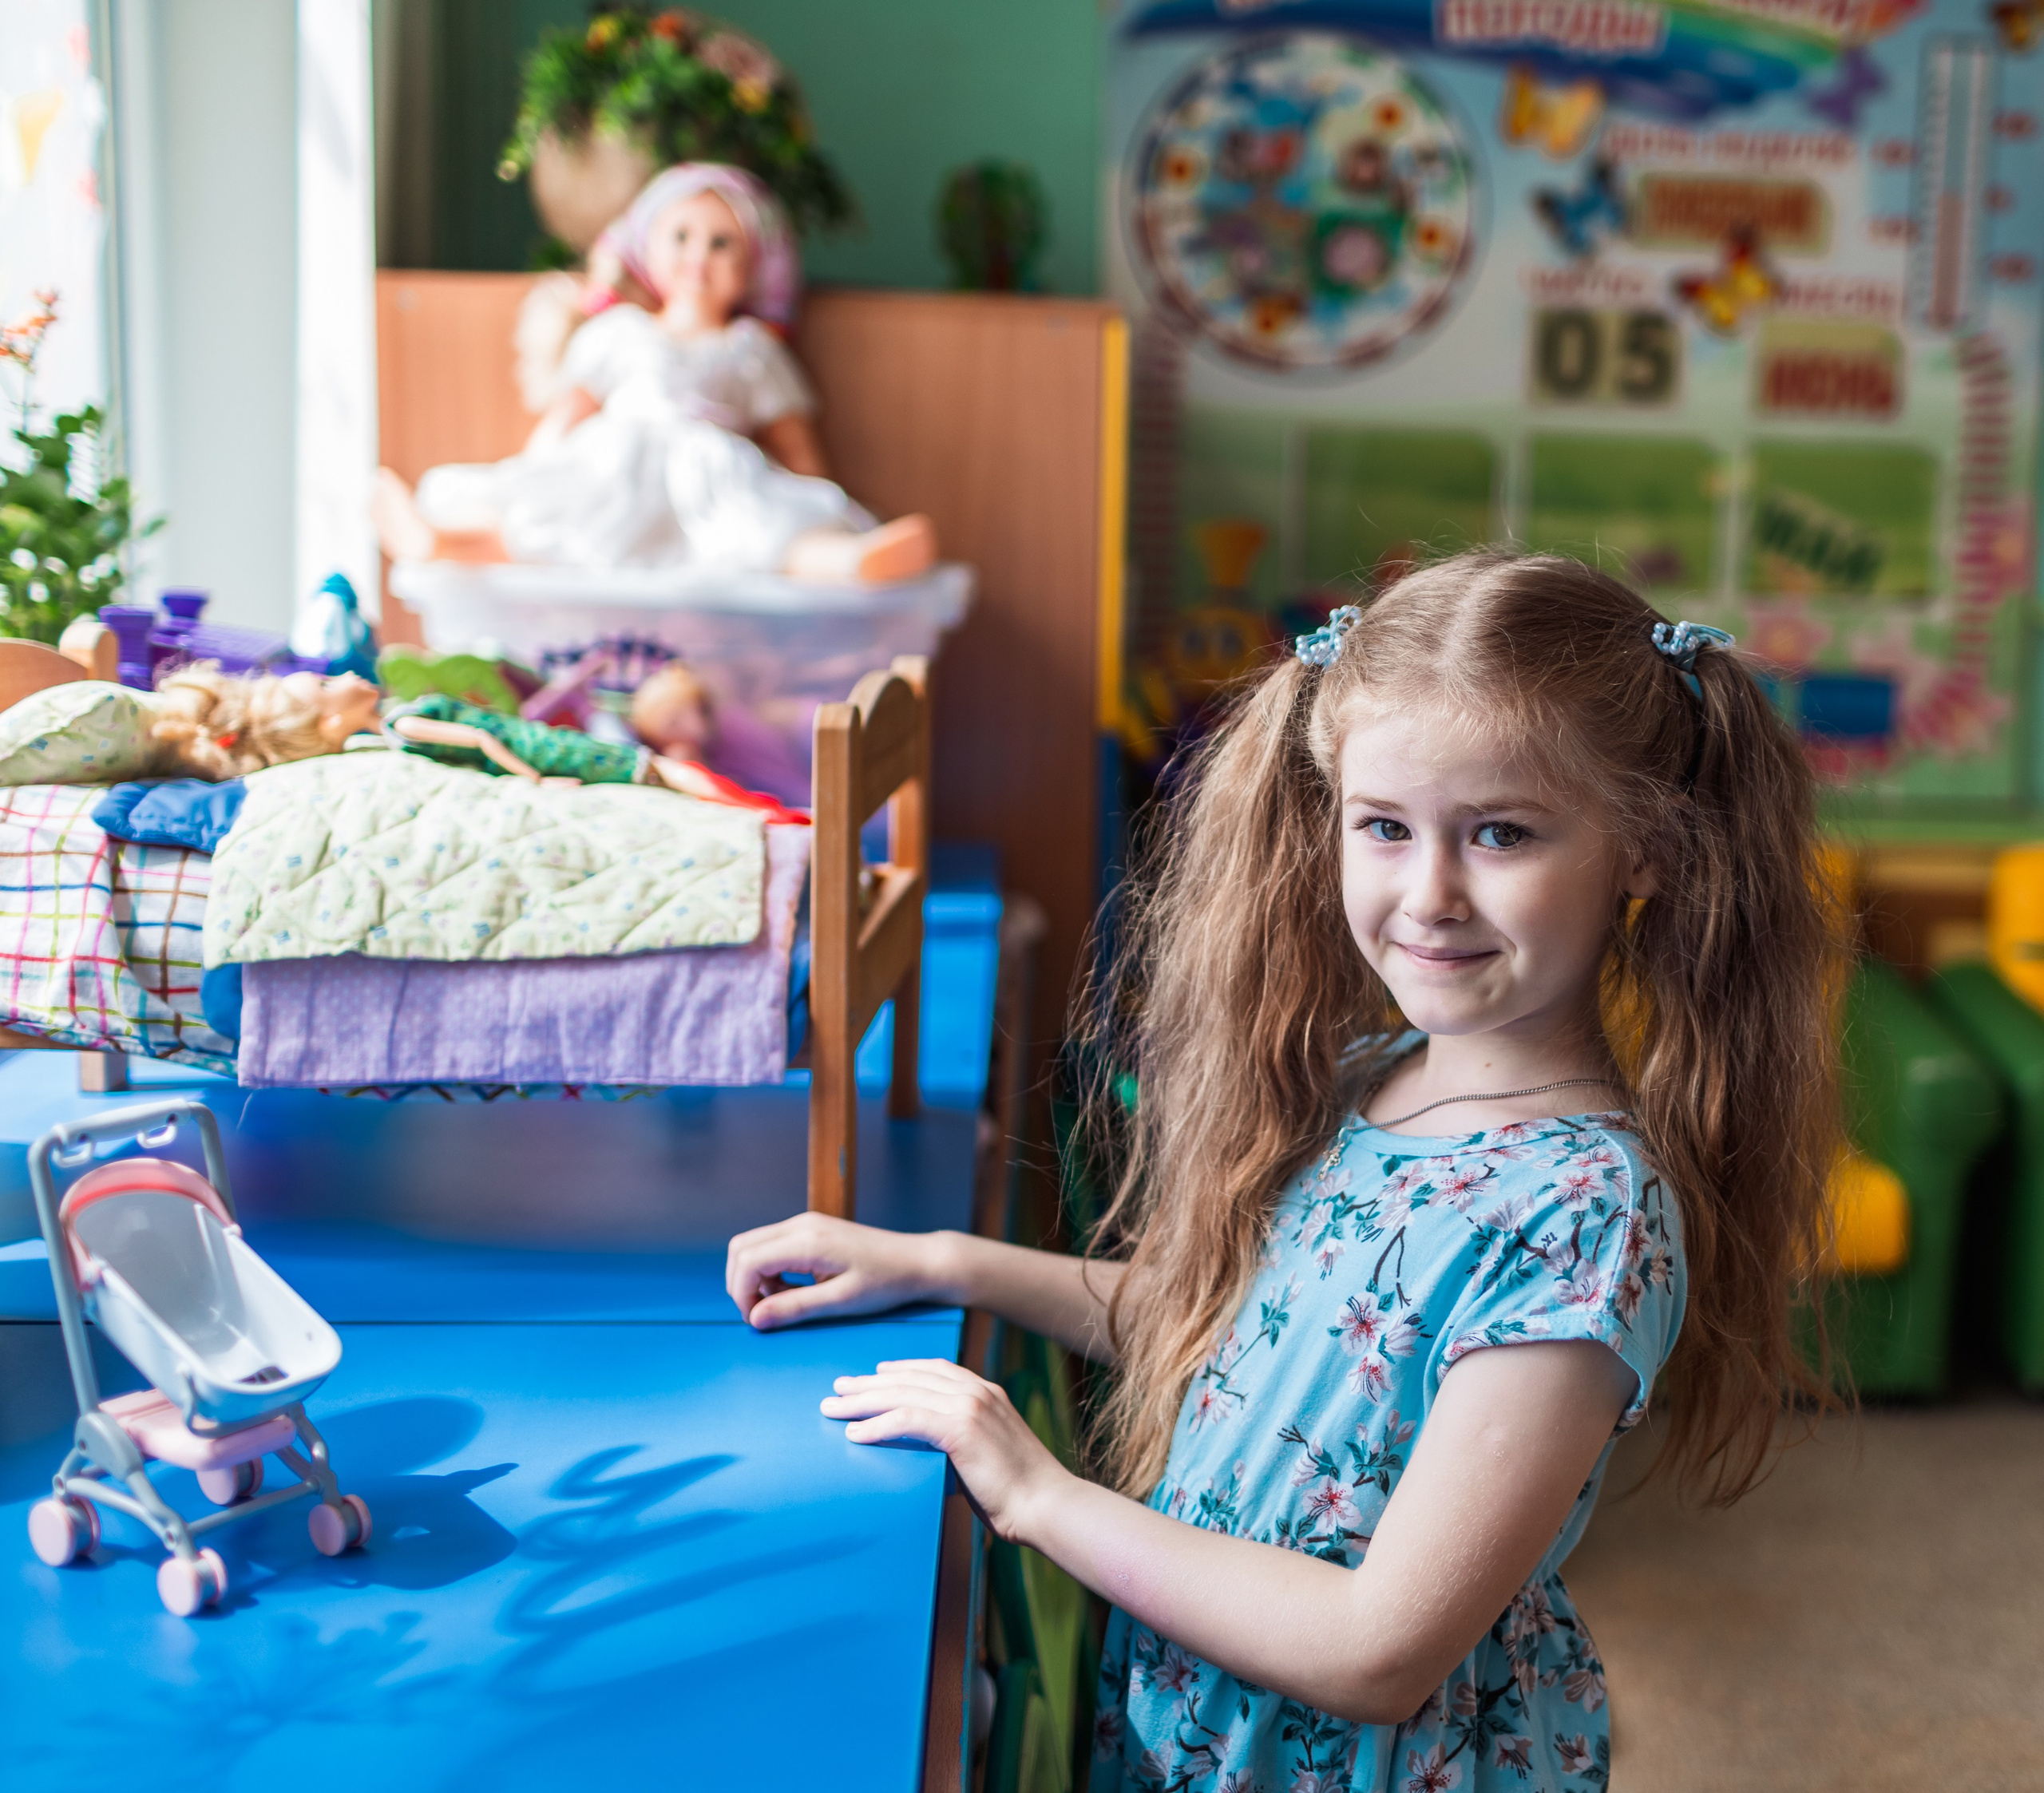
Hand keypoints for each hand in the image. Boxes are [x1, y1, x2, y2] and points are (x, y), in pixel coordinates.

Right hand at [726, 1212, 947, 1328]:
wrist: (916, 1261)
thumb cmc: (885, 1282)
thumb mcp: (840, 1302)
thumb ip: (795, 1308)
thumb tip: (755, 1319)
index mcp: (808, 1240)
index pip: (749, 1260)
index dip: (742, 1294)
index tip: (757, 1320)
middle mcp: (801, 1224)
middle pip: (742, 1248)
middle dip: (742, 1284)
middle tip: (764, 1314)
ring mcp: (805, 1223)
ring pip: (753, 1245)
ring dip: (755, 1277)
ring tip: (784, 1303)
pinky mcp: (811, 1229)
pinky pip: (772, 1245)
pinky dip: (769, 1270)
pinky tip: (793, 1289)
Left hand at [822, 1358, 1068, 1540]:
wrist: (1045, 1505)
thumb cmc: (1017, 1493)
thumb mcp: (986, 1456)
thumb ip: (957, 1445)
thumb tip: (925, 1456)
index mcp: (986, 1392)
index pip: (933, 1370)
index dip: (900, 1369)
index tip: (873, 1372)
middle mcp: (977, 1391)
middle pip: (910, 1378)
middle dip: (870, 1382)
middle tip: (838, 1387)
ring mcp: (970, 1407)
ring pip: (903, 1394)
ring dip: (863, 1400)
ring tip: (834, 1408)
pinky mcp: (962, 1429)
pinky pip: (908, 1419)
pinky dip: (878, 1425)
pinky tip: (856, 1434)